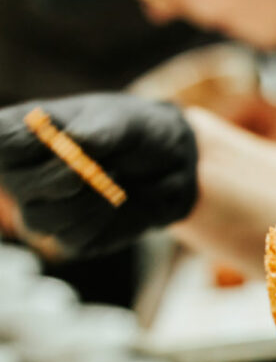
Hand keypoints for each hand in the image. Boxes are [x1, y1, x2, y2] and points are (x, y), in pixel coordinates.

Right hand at [0, 93, 197, 255]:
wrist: (172, 168)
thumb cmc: (137, 134)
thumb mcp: (125, 120)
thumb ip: (100, 129)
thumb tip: (76, 142)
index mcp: (22, 133)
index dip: (22, 143)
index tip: (59, 140)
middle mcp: (21, 173)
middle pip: (17, 185)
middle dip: (67, 176)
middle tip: (105, 164)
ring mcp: (41, 209)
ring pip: (42, 219)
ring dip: (88, 201)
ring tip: (115, 179)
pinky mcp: (69, 238)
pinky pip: (72, 240)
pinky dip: (102, 221)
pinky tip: (116, 203)